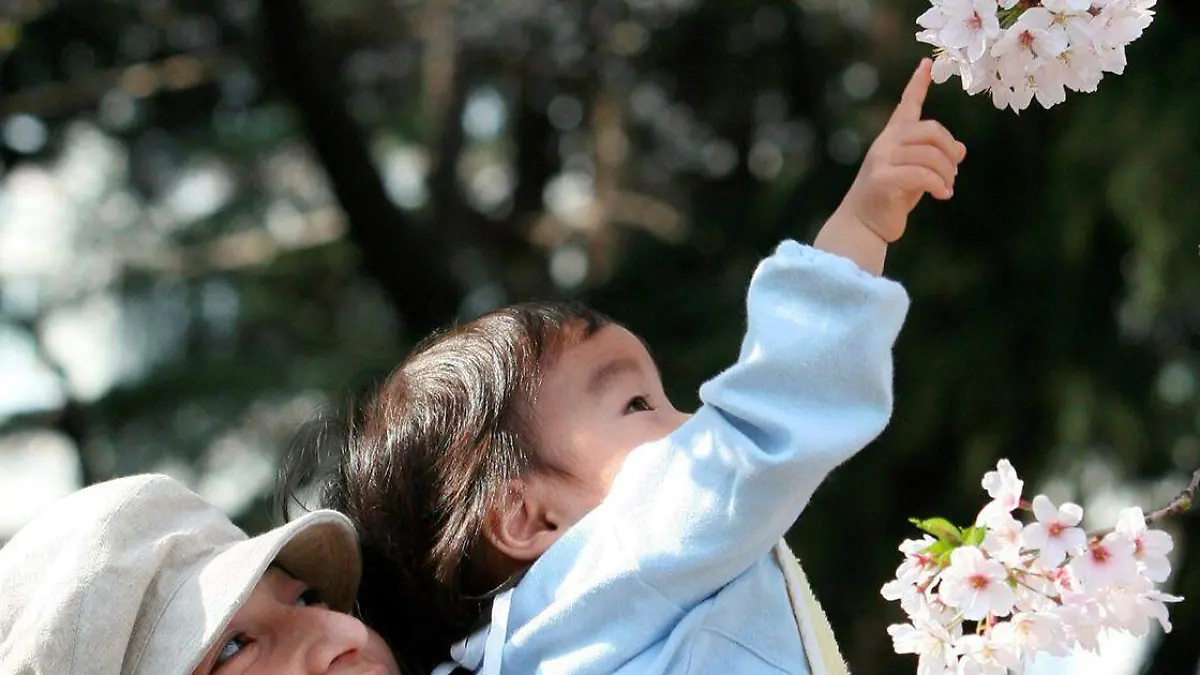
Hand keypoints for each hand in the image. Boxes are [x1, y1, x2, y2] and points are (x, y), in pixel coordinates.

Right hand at [835, 58, 966, 243]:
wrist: (863, 226)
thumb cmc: (890, 199)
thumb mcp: (916, 174)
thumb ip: (934, 159)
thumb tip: (961, 150)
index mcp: (892, 138)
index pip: (907, 105)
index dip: (917, 84)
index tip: (926, 64)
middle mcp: (886, 144)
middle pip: (930, 130)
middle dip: (949, 150)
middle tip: (953, 170)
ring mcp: (882, 160)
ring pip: (930, 154)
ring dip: (946, 173)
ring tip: (947, 188)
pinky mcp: (883, 179)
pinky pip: (922, 175)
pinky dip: (938, 185)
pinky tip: (942, 196)